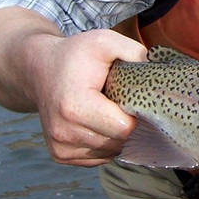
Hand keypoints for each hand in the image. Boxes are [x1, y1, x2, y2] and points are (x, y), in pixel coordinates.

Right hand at [30, 30, 146, 166]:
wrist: (40, 70)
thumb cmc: (77, 55)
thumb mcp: (105, 41)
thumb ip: (134, 51)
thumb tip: (158, 69)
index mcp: (75, 106)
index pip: (124, 129)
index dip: (136, 114)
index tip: (133, 97)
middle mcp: (64, 132)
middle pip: (119, 142)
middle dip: (128, 125)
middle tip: (123, 102)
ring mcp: (60, 146)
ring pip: (110, 153)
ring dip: (117, 135)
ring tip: (108, 110)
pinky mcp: (60, 155)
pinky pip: (98, 157)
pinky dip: (106, 143)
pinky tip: (99, 122)